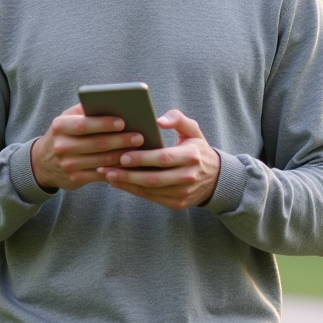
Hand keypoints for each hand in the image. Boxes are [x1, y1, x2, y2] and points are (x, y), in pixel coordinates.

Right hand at [30, 103, 145, 191]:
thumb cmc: (64, 134)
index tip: (123, 122)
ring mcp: (68, 165)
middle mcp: (62, 146)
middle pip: (97, 144)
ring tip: (139, 150)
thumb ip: (85, 110)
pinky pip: (101, 174)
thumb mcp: (67, 119)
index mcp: (60, 126)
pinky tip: (129, 164)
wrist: (43, 162)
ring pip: (101, 161)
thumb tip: (112, 102)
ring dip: (122, 155)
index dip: (104, 124)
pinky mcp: (75, 179)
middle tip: (139, 137)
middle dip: (120, 140)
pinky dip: (116, 169)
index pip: (84, 124)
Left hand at [101, 110, 219, 209]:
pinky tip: (121, 183)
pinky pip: (152, 198)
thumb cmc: (197, 149)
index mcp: (191, 156)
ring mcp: (183, 193)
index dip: (142, 158)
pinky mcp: (178, 204)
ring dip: (127, 184)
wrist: (216, 178)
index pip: (163, 158)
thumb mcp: (193, 130)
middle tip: (107, 168)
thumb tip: (159, 120)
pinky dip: (135, 191)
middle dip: (129, 174)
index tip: (122, 156)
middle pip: (154, 178)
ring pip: (151, 190)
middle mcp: (188, 177)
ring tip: (109, 176)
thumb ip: (178, 119)